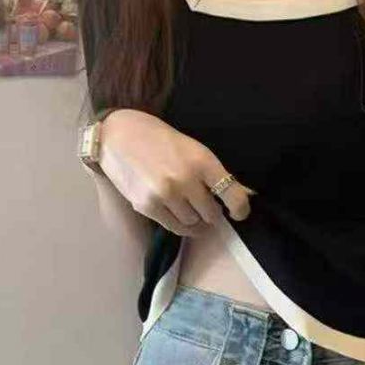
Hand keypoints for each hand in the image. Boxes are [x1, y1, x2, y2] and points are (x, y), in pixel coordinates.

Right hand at [98, 108, 256, 236]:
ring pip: (194, 223)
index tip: (238, 213)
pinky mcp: (148, 207)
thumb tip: (246, 195)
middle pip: (212, 214)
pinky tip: (177, 214)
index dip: (240, 209)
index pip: (233, 195)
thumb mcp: (195, 150)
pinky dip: (180, 224)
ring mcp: (166, 195)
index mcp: (203, 162)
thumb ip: (216, 175)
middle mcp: (186, 180)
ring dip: (194, 218)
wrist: (119, 136)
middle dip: (211, 211)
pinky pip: (175, 228)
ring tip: (185, 203)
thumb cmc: (162, 141)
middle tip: (203, 202)